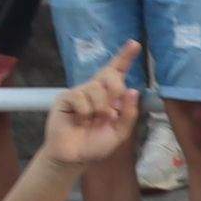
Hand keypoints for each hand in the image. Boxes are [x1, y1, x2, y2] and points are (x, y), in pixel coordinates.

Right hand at [44, 43, 146, 165]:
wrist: (75, 157)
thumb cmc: (96, 143)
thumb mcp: (119, 132)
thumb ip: (128, 113)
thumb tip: (133, 91)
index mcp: (110, 95)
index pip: (118, 72)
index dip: (125, 57)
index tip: (134, 43)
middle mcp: (95, 89)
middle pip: (110, 75)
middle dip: (115, 90)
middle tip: (110, 112)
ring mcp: (79, 92)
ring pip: (96, 88)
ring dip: (99, 109)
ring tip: (92, 122)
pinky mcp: (65, 98)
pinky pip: (80, 98)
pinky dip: (84, 113)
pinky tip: (79, 121)